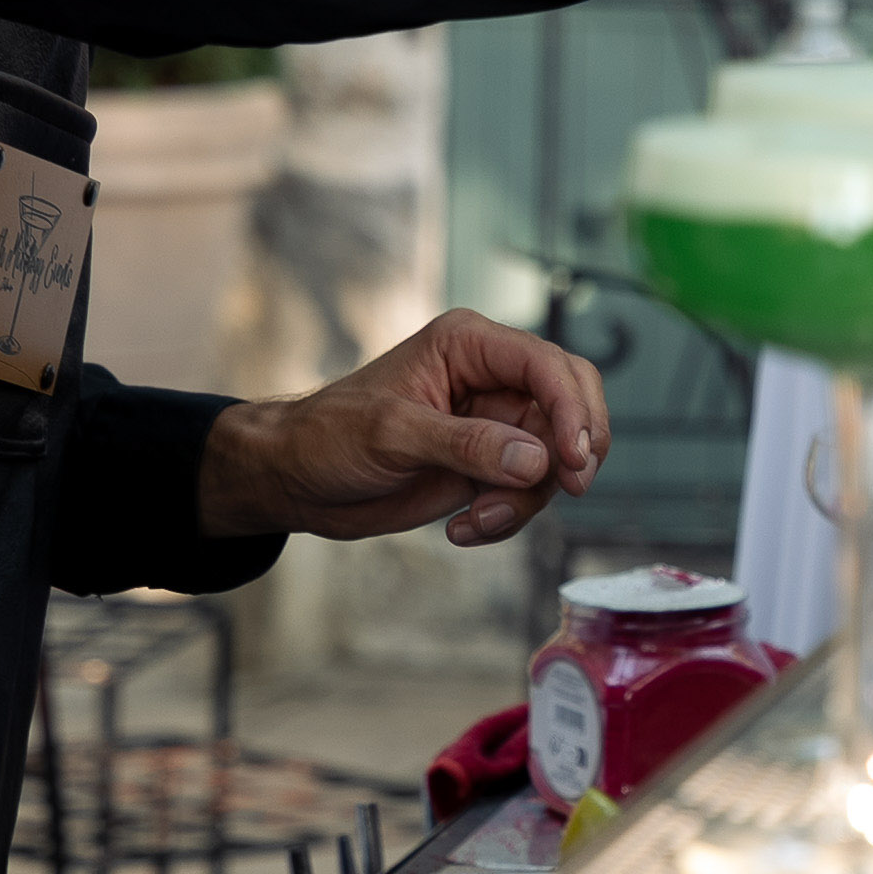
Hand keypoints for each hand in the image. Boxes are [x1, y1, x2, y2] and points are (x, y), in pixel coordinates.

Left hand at [198, 309, 607, 544]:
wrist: (299, 480)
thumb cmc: (329, 437)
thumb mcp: (391, 435)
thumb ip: (466, 445)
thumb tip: (536, 459)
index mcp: (469, 345)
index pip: (546, 365)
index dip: (572, 409)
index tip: (572, 460)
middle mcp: (491, 378)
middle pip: (571, 403)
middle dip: (573, 449)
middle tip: (570, 488)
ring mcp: (493, 423)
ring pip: (554, 456)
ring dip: (527, 497)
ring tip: (476, 520)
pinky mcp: (488, 464)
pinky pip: (529, 491)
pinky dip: (508, 516)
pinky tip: (463, 529)